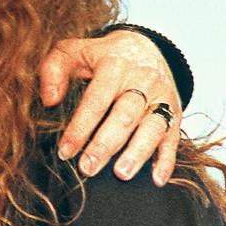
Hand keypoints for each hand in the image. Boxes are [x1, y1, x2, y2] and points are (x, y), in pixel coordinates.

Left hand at [39, 30, 182, 185]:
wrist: (143, 45)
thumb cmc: (100, 56)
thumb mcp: (73, 51)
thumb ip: (53, 70)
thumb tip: (49, 101)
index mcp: (114, 65)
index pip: (96, 101)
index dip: (80, 128)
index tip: (65, 151)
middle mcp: (141, 80)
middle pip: (124, 116)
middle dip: (104, 145)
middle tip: (87, 168)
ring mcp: (162, 96)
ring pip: (152, 127)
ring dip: (137, 153)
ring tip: (120, 173)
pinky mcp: (175, 110)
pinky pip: (173, 136)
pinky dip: (167, 159)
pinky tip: (157, 179)